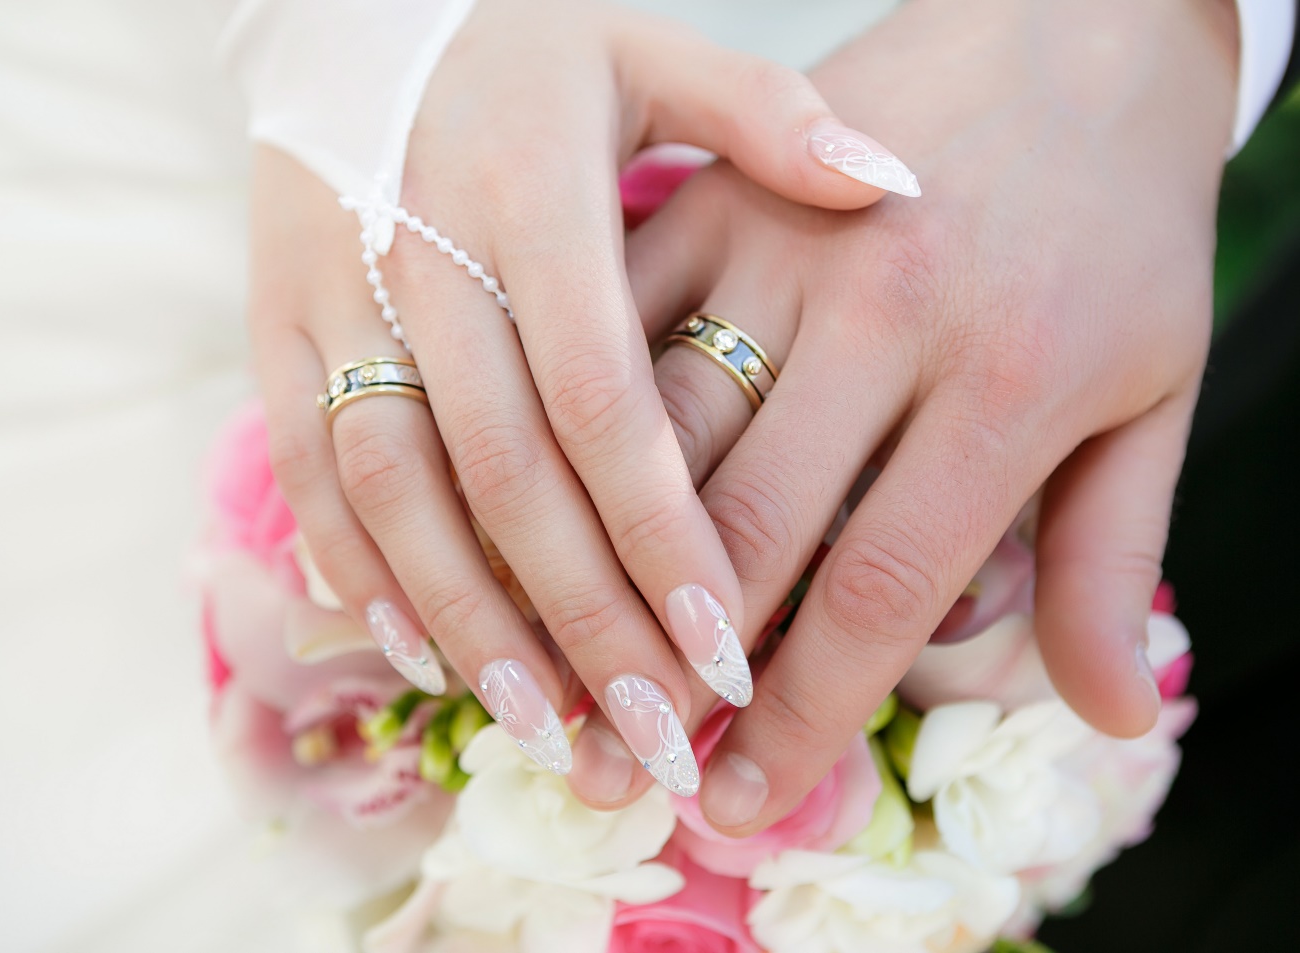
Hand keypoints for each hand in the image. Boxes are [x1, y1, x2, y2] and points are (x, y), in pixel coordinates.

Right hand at [250, 0, 910, 788]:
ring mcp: (332, 295)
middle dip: (582, 618)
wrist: (348, 6)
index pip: (599, 395)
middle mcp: (421, 250)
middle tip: (657, 737)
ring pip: (396, 491)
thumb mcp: (644, 46)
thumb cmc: (522, 42)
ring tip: (552, 731)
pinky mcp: (272, 327)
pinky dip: (363, 570)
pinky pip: (310, 469)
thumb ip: (762, 118)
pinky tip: (427, 657)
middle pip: (505, 471)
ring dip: (472, 623)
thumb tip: (897, 184)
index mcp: (530, 188)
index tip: (724, 651)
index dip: (657, 531)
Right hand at [568, 0, 1237, 822]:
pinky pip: (593, 329)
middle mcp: (874, 309)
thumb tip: (1106, 715)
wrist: (1071, 24)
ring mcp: (769, 240)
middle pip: (738, 526)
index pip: (878, 587)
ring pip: (645, 436)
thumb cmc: (1114, 216)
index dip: (799, 714)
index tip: (739, 797)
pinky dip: (555, 430)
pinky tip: (511, 524)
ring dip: (586, 570)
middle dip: (675, 667)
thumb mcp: (1154, 380)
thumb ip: (1111, 552)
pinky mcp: (698, 196)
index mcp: (1004, 373)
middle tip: (629, 762)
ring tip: (551, 679)